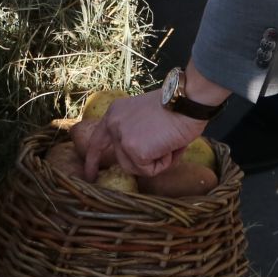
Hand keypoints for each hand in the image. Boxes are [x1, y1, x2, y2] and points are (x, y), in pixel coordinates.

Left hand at [79, 90, 205, 178]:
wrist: (187, 101)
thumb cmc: (176, 106)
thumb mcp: (145, 115)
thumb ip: (135, 130)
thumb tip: (138, 155)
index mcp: (115, 113)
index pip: (98, 140)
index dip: (93, 159)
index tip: (90, 175)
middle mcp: (114, 125)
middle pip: (123, 160)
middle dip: (142, 162)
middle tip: (165, 155)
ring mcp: (122, 138)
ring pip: (136, 168)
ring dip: (157, 161)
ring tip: (169, 143)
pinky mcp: (135, 151)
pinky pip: (150, 171)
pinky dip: (165, 163)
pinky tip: (171, 147)